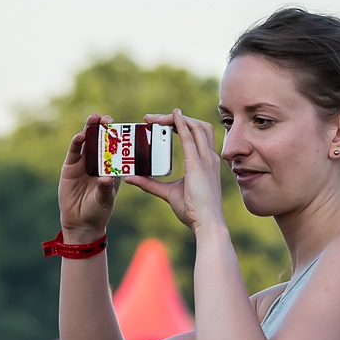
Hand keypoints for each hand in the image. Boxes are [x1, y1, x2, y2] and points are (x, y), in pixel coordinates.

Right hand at [59, 113, 120, 240]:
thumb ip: (105, 189)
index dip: (119, 138)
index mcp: (113, 168)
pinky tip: (80, 136)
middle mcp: (99, 162)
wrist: (81, 222)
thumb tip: (106, 178)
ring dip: (90, 129)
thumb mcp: (105, 200)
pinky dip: (77, 143)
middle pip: (102, 141)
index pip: (117, 149)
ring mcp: (84, 163)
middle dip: (104, 128)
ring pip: (87, 142)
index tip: (124, 128)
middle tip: (107, 119)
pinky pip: (74, 152)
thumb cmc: (99, 211)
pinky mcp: (70, 167)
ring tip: (94, 119)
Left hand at [126, 110, 224, 232]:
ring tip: (155, 119)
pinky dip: (180, 124)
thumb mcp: (168, 193)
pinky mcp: (198, 163)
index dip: (180, 125)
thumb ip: (150, 184)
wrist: (207, 223)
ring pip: (195, 126)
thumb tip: (130, 177)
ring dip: (176, 119)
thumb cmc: (193, 211)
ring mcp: (206, 159)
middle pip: (198, 125)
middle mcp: (209, 157)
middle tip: (152, 120)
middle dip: (177, 118)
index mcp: (206, 162)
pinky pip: (189, 137)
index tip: (159, 124)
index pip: (197, 135)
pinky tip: (172, 116)